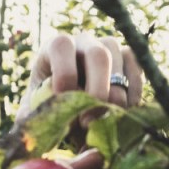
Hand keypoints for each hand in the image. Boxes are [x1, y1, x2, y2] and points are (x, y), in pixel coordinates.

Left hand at [18, 33, 144, 119]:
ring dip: (116, 95)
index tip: (63, 105)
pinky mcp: (127, 58)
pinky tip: (123, 114)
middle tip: (88, 121)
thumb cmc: (49, 108)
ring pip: (120, 59)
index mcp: (54, 47)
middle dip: (97, 90)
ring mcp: (108, 46)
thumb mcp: (33, 112)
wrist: (69, 110)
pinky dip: (134, 93)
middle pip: (99, 54)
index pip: (61, 46)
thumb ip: (31, 119)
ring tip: (104, 121)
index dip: (64, 75)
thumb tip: (34, 127)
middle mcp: (83, 41)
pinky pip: (137, 68)